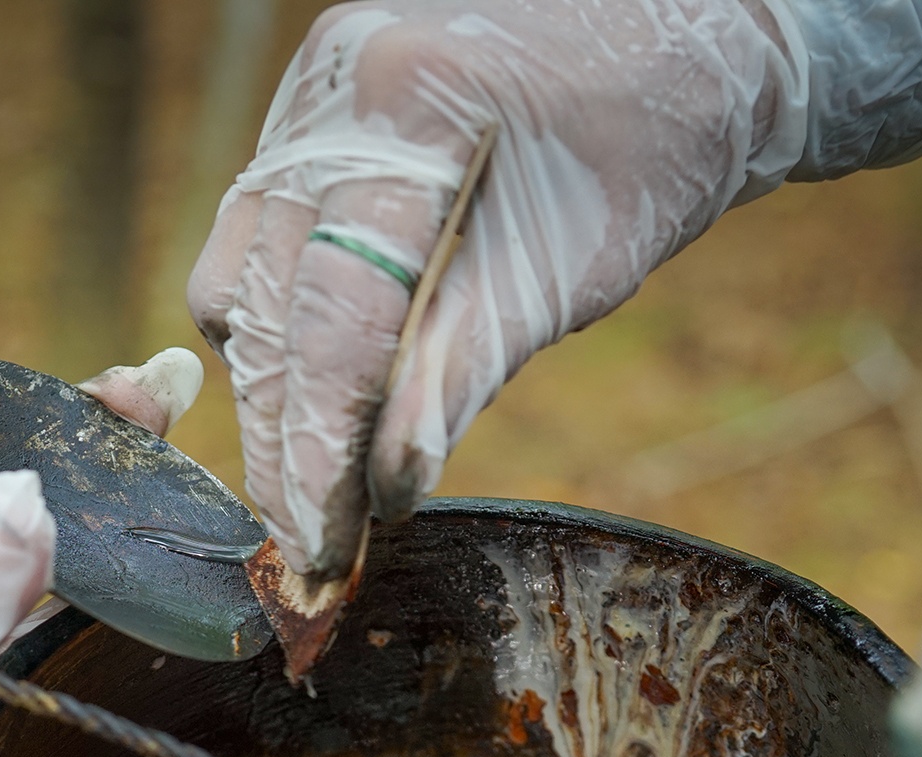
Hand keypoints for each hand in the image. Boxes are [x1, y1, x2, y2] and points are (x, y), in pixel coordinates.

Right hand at [189, 0, 921, 576]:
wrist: (685, 37)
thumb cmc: (657, 144)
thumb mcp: (574, 270)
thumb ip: (468, 369)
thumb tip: (387, 483)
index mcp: (409, 105)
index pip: (330, 307)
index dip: (316, 440)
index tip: (316, 537)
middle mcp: (333, 87)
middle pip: (263, 298)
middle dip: (281, 433)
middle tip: (305, 541)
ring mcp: (310, 93)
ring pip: (237, 272)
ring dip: (270, 386)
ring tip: (315, 484)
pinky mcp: (310, 117)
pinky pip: (256, 238)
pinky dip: (280, 326)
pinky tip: (326, 394)